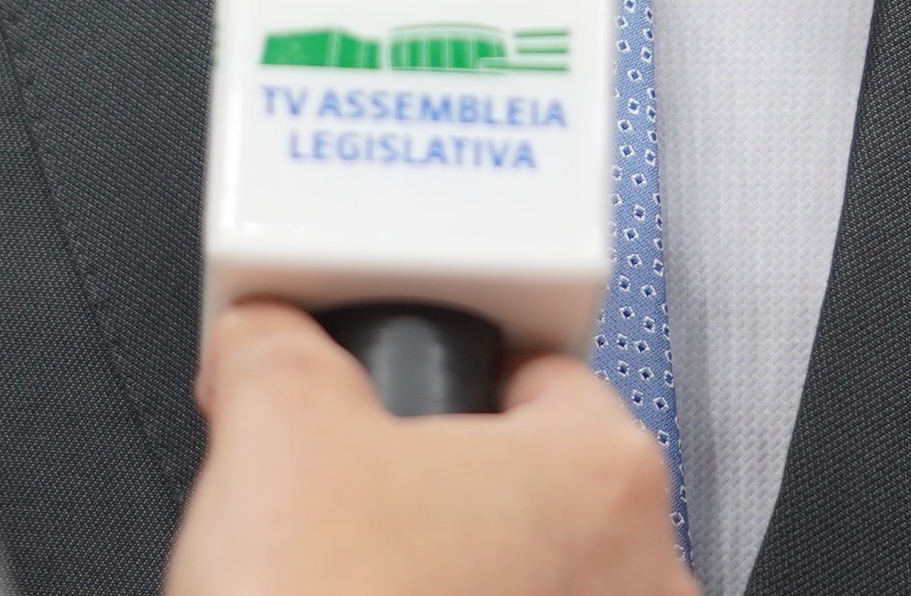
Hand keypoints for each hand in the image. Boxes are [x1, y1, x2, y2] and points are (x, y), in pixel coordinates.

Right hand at [168, 302, 693, 595]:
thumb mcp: (272, 429)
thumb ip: (279, 348)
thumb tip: (266, 339)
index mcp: (608, 471)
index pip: (531, 368)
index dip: (429, 376)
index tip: (380, 404)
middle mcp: (643, 574)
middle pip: (528, 483)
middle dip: (436, 489)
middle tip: (349, 508)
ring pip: (523, 577)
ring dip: (448, 575)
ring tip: (355, 585)